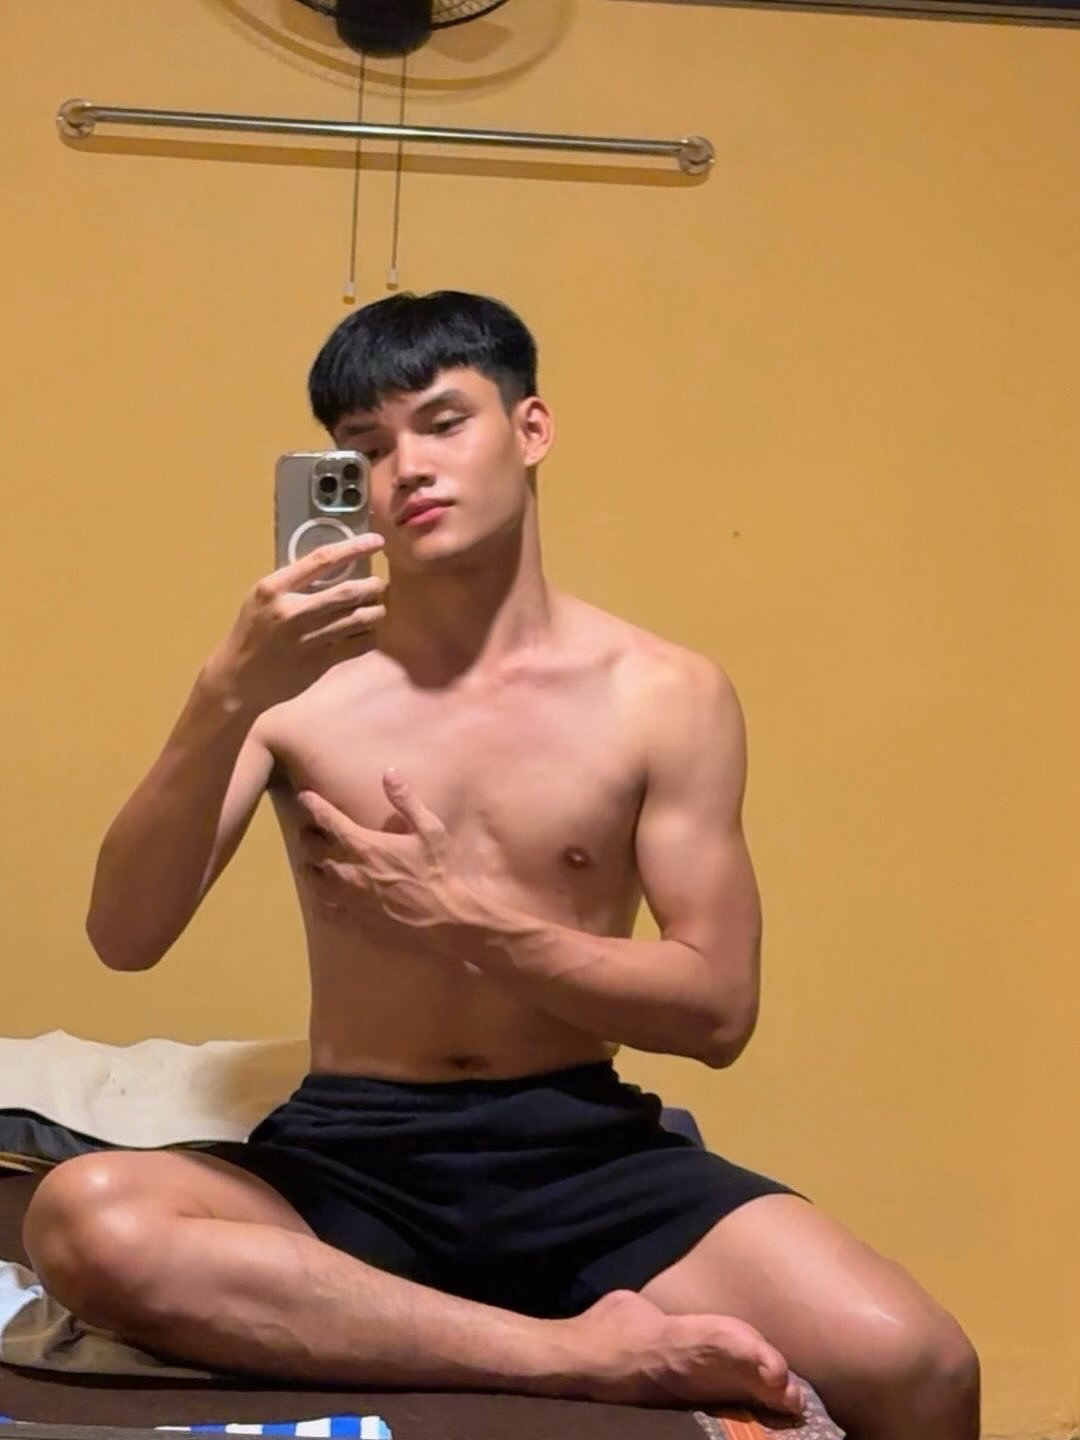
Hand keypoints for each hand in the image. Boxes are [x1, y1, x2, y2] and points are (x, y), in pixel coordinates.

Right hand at [202, 533, 386, 712]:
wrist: (236, 679)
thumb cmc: (251, 633)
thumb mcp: (262, 599)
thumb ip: (293, 584)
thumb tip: (335, 567)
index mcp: (274, 588)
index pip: (322, 559)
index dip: (354, 547)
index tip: (376, 541)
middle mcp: (291, 611)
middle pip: (348, 592)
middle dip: (372, 586)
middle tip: (380, 585)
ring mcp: (305, 639)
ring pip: (357, 620)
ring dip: (375, 612)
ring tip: (378, 609)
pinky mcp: (317, 663)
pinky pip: (356, 646)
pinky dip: (369, 637)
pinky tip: (368, 634)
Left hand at [296, 770, 477, 943]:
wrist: (450, 919)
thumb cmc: (441, 871)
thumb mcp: (430, 829)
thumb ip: (406, 801)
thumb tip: (389, 772)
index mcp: (367, 847)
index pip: (330, 821)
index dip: (314, 806)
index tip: (304, 796)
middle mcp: (352, 873)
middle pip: (315, 852)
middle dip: (308, 838)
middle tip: (308, 831)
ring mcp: (352, 900)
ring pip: (316, 883)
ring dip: (310, 871)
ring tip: (309, 864)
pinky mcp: (359, 923)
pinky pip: (329, 912)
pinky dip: (322, 903)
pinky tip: (322, 901)